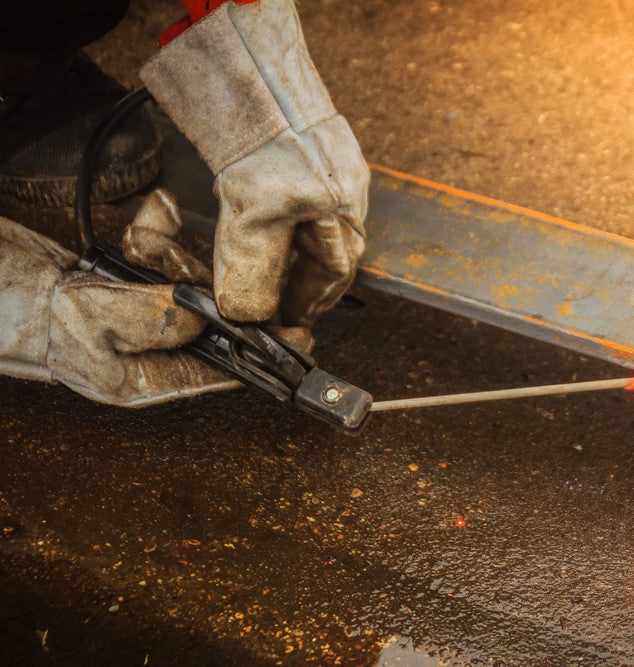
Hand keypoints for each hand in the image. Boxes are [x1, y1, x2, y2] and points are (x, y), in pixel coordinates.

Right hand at [0, 190, 237, 405]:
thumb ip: (156, 320)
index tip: (297, 338)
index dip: (259, 354)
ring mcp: (140, 320)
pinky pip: (162, 265)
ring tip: (148, 239)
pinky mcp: (131, 288)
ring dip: (173, 255)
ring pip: (187, 288)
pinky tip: (151, 219)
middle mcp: (148, 354)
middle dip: (207, 289)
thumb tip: (206, 319)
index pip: (218, 371)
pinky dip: (157, 238)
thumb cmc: (30, 316)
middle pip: (209, 324)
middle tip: (206, 266)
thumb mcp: (96, 320)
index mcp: (144, 380)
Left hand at [140, 0, 368, 325]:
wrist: (253, 82)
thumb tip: (252, 314)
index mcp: (340, 213)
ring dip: (302, 255)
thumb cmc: (259, 145)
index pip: (333, 274)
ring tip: (276, 269)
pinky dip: (297, 223)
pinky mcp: (325, 152)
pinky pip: (318, 201)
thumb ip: (253, 271)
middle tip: (285, 302)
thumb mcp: (250, 219)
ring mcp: (341, 170)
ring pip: (326, 228)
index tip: (289, 318)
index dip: (310, 301)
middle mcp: (349, 193)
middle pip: (336, 253)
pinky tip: (277, 223)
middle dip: (310, 283)